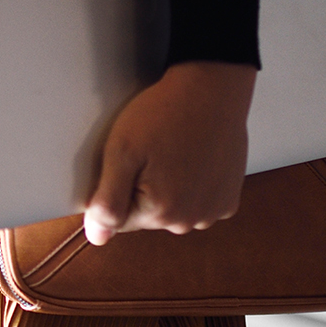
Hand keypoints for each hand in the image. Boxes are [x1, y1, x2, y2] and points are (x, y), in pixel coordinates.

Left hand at [83, 61, 255, 244]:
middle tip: (150, 153)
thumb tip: (97, 237)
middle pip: (147, 216)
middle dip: (141, 189)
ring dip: (169, 189)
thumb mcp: (121, 152)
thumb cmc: (164, 114)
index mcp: (159, 213)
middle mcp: (189, 221)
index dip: (116, 187)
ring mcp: (212, 212)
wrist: (212, 89)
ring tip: (172, 153)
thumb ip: (107, 200)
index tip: (129, 161)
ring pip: (172, 211)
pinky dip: (193, 186)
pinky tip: (193, 159)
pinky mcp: (228, 200)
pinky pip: (198, 202)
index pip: (118, 219)